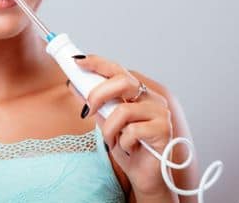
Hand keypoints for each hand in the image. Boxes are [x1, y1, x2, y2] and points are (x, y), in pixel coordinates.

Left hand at [67, 55, 174, 197]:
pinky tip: (129, 148)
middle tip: (89, 110)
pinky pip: (132, 131)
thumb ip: (95, 104)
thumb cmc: (129, 149)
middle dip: (99, 94)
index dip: (98, 63)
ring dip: (109, 129)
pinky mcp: (164, 130)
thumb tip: (75, 85)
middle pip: (123, 81)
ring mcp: (160, 112)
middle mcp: (151, 98)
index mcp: (138, 93)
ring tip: (113, 140)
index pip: (118, 70)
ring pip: (123, 110)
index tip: (79, 62)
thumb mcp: (106, 123)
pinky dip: (123, 142)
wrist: (145, 177)